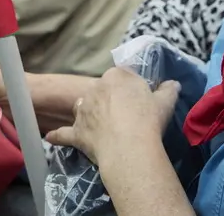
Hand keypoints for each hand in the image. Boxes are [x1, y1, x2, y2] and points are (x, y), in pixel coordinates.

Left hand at [46, 68, 179, 164]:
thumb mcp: (165, 101)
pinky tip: (50, 137)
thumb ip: (168, 89)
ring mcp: (83, 110)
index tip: (138, 100)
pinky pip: (64, 133)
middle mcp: (96, 87)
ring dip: (87, 112)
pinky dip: (58, 135)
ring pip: (82, 106)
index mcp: (116, 76)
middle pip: (101, 90)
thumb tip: (173, 84)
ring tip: (98, 125)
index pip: (121, 75)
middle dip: (109, 100)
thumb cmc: (148, 119)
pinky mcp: (76, 132)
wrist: (130, 147)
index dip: (130, 88)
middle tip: (124, 116)